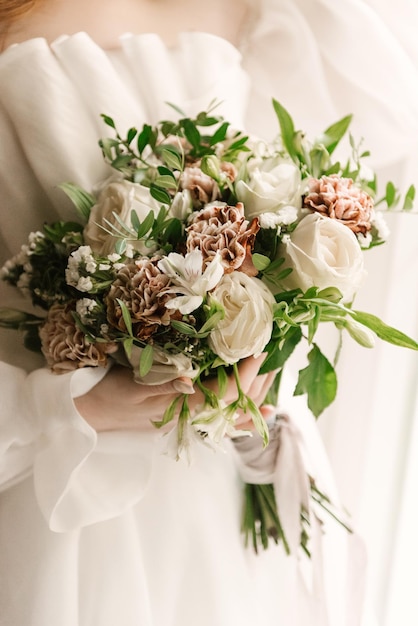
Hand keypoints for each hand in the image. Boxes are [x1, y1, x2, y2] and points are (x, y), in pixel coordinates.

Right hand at [74, 354, 274, 432]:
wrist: (95, 413)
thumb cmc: (111, 395)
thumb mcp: (133, 386)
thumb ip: (163, 385)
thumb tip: (190, 380)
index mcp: (182, 406)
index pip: (224, 394)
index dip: (245, 374)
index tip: (258, 349)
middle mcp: (193, 415)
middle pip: (236, 404)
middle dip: (258, 380)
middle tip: (273, 353)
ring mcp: (192, 418)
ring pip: (234, 412)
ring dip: (257, 394)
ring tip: (274, 373)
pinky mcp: (188, 416)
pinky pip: (224, 419)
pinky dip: (246, 413)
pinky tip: (265, 408)